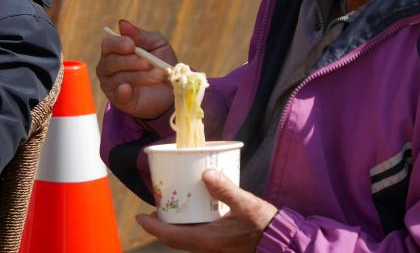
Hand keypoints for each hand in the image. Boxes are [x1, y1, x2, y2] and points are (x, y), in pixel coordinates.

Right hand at [96, 19, 176, 118]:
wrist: (170, 89)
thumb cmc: (160, 61)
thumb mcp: (156, 44)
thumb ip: (141, 35)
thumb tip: (122, 23)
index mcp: (115, 49)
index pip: (108, 44)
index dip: (118, 44)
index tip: (132, 45)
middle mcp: (108, 66)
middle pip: (112, 62)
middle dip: (132, 61)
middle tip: (150, 63)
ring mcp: (111, 84)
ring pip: (119, 78)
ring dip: (140, 76)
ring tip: (159, 75)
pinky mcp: (119, 100)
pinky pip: (117, 95)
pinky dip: (123, 92)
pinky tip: (128, 89)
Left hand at [136, 169, 277, 251]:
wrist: (280, 241)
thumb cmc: (263, 224)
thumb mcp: (245, 204)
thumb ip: (225, 189)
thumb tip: (205, 173)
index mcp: (207, 240)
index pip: (172, 236)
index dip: (153, 227)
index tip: (139, 218)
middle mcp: (206, 247)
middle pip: (176, 237)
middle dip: (162, 224)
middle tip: (153, 208)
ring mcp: (213, 246)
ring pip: (186, 237)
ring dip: (175, 225)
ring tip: (169, 206)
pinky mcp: (220, 243)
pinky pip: (197, 235)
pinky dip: (189, 224)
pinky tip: (193, 210)